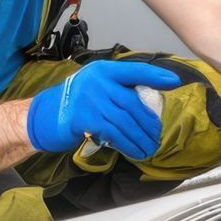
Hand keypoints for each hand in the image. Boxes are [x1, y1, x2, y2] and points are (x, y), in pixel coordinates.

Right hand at [26, 61, 184, 158]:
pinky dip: (127, 143)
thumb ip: (118, 89)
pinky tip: (135, 150)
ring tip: (150, 147)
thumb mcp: (97, 87)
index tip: (175, 82)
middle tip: (157, 135)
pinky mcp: (84, 119)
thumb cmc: (78, 102)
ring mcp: (90, 99)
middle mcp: (97, 81)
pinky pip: (113, 133)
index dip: (156, 76)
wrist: (45, 115)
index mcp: (104, 70)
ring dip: (141, 137)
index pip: (135, 70)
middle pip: (132, 103)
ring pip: (125, 121)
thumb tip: (149, 102)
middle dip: (148, 122)